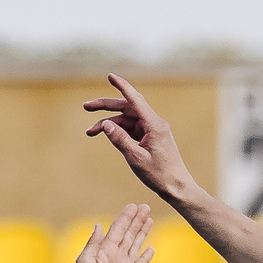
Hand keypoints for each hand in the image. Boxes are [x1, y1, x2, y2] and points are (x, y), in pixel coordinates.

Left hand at [69, 204, 154, 262]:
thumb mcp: (85, 262)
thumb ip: (93, 244)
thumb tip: (98, 225)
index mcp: (105, 250)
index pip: (118, 229)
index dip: (126, 218)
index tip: (133, 206)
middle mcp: (115, 255)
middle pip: (129, 233)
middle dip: (137, 220)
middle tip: (146, 207)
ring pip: (136, 245)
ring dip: (143, 232)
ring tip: (149, 220)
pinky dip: (146, 256)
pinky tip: (151, 248)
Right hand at [84, 74, 198, 203]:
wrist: (176, 186)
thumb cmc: (159, 174)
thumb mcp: (136, 158)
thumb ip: (120, 139)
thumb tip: (106, 124)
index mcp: (154, 124)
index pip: (135, 100)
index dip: (122, 86)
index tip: (110, 76)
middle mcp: (154, 123)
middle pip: (127, 108)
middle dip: (105, 107)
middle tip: (86, 107)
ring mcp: (152, 129)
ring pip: (126, 120)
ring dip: (108, 123)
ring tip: (89, 132)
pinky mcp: (150, 137)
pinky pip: (131, 129)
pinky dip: (117, 131)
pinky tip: (105, 135)